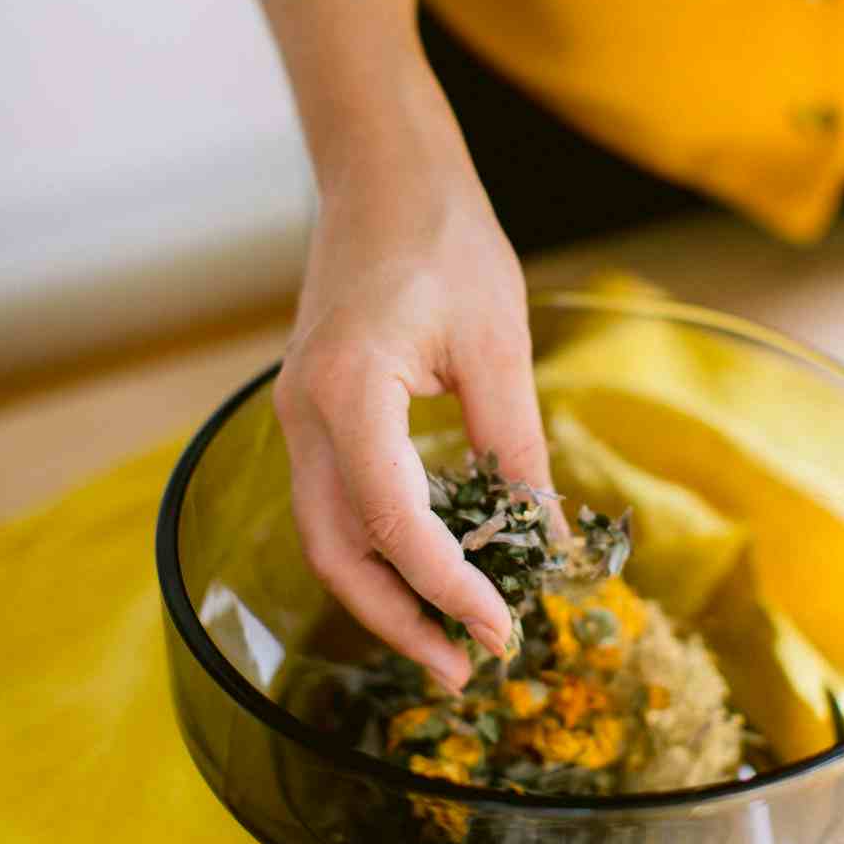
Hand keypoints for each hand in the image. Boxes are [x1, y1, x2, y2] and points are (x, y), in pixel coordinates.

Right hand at [274, 60, 555, 688]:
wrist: (383, 174)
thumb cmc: (445, 237)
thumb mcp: (499, 342)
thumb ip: (516, 446)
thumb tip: (543, 538)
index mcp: (349, 393)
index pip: (393, 524)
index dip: (449, 589)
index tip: (502, 629)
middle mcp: (307, 414)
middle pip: (335, 552)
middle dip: (399, 621)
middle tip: (465, 669)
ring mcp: (300, 414)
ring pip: (326, 536)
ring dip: (383, 595)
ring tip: (447, 638)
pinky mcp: (315, 410)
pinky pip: (334, 502)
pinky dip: (376, 550)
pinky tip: (427, 570)